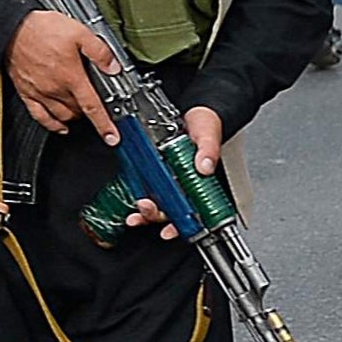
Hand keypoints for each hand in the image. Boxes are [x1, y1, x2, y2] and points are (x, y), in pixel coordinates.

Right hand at [4, 11, 119, 138]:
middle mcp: (56, 89)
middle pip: (78, 112)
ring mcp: (40, 93)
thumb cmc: (42, 30)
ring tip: (81, 111)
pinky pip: (40, 116)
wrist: (13, 29)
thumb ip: (99, 51)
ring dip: (74, 117)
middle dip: (90, 112)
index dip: (104, 125)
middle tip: (96, 105)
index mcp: (71, 76)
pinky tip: (59, 126)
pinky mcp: (27, 93)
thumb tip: (113, 66)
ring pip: (61, 116)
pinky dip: (52, 124)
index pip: (92, 107)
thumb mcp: (79, 33)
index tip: (112, 137)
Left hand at [122, 107, 225, 240]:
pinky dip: (138, 193)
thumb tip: (204, 165)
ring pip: (157, 203)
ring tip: (137, 210)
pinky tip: (133, 195)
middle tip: (146, 210)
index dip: (182, 225)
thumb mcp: (208, 134)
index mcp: (200, 182)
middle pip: (171, 210)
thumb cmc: (206, 124)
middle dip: (156, 216)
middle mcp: (184, 184)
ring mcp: (169, 178)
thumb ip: (208, 149)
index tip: (170, 231)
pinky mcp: (155, 170)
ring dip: (145, 211)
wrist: (193, 110)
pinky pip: (146, 186)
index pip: (194, 211)